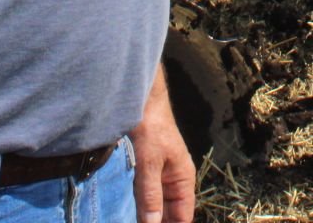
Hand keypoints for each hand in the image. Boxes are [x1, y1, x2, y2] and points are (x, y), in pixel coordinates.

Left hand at [129, 67, 194, 222]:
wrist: (142, 102)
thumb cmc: (152, 129)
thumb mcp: (149, 163)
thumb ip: (150, 195)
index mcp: (183, 180)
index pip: (182, 218)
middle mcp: (175, 182)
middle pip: (168, 214)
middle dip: (156, 222)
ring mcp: (161, 177)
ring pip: (155, 206)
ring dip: (146, 217)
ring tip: (132, 221)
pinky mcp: (147, 172)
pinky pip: (145, 195)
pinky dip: (139, 206)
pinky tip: (129, 214)